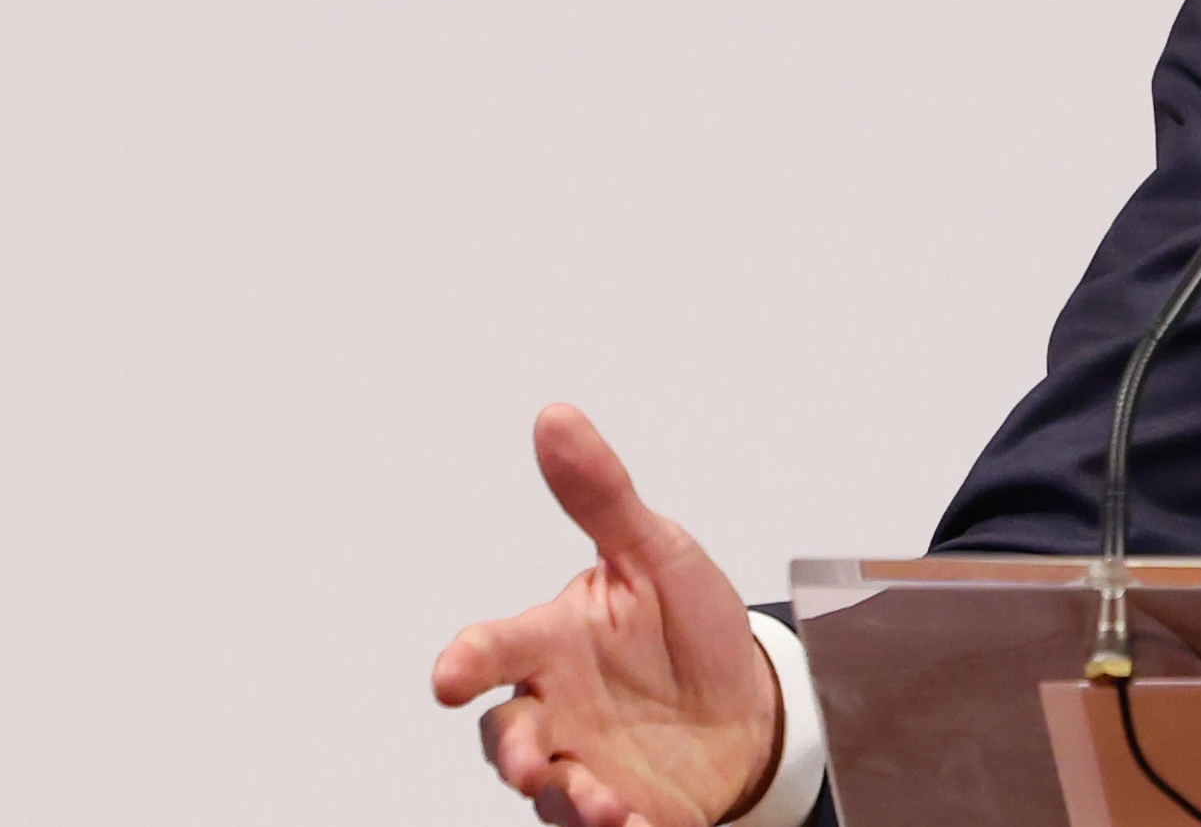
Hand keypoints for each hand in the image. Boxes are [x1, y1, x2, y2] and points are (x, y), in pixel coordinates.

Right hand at [431, 405, 782, 826]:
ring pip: (549, 791)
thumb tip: (555, 416)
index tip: (449, 675)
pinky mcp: (622, 809)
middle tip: (531, 763)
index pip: (492, 648)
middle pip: (506, 735)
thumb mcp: (657, 551)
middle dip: (511, 753)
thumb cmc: (687, 623)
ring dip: (568, 800)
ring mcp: (584, 763)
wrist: (750, 699)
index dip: (466, 661)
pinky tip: (637, 824)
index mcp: (554, 642)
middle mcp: (556, 708)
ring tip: (603, 804)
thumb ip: (602, 494)